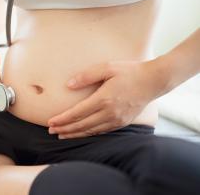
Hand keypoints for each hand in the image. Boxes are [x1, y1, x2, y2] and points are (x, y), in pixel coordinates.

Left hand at [47, 60, 166, 138]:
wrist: (153, 81)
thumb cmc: (129, 71)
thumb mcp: (107, 67)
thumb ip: (86, 75)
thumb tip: (68, 85)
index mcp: (103, 99)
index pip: (77, 113)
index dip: (62, 119)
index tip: (50, 122)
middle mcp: (109, 113)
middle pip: (81, 125)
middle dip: (64, 129)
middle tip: (51, 131)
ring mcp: (116, 120)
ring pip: (90, 131)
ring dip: (74, 134)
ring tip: (61, 135)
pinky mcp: (122, 123)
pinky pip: (101, 131)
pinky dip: (88, 134)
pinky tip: (80, 133)